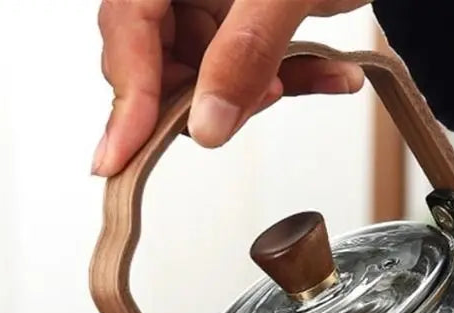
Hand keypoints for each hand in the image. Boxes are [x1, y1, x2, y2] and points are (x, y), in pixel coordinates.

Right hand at [93, 0, 371, 175]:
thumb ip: (245, 51)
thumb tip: (206, 127)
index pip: (128, 25)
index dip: (126, 97)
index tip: (119, 157)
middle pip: (157, 56)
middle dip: (202, 97)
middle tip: (246, 107)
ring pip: (206, 71)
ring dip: (254, 94)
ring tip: (295, 82)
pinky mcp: (250, 12)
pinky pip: (250, 63)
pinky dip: (290, 79)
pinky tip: (333, 76)